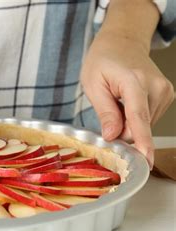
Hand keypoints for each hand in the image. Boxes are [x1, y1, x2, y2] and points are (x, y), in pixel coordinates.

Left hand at [81, 32, 173, 166]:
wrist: (122, 42)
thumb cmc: (103, 60)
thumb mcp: (92, 84)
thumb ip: (104, 112)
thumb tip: (113, 136)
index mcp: (134, 81)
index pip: (139, 118)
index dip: (142, 141)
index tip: (145, 160)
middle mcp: (155, 87)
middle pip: (138, 127)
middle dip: (120, 129)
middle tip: (107, 110)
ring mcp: (165, 91)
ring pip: (143, 126)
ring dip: (127, 123)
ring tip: (118, 100)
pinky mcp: (167, 96)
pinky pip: (147, 119)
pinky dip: (135, 118)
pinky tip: (127, 102)